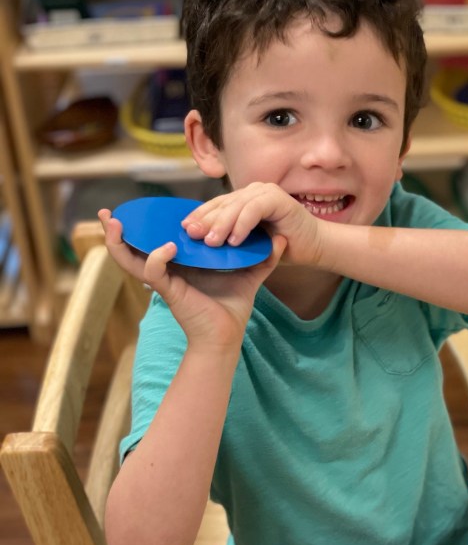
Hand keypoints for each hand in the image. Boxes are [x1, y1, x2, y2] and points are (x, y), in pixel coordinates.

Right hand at [98, 209, 285, 348]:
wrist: (228, 336)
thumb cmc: (232, 307)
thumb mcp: (249, 275)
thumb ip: (263, 256)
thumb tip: (281, 237)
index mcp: (180, 262)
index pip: (155, 239)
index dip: (144, 224)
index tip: (136, 207)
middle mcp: (168, 268)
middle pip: (134, 247)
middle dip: (118, 231)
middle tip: (108, 213)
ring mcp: (166, 279)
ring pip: (131, 259)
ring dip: (118, 241)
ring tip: (113, 221)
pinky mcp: (169, 290)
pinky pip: (154, 271)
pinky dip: (157, 257)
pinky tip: (168, 246)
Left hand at [180, 183, 324, 267]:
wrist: (315, 247)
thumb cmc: (284, 247)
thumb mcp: (251, 244)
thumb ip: (232, 240)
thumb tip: (204, 245)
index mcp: (244, 200)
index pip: (216, 205)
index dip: (199, 216)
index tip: (183, 230)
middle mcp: (252, 192)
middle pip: (222, 203)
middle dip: (205, 220)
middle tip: (190, 235)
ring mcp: (265, 192)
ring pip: (236, 205)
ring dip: (221, 224)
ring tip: (210, 242)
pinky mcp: (277, 198)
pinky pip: (254, 209)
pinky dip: (243, 224)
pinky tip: (234, 240)